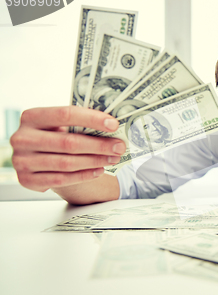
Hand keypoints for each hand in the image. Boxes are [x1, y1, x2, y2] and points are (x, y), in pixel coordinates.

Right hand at [10, 106, 125, 191]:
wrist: (33, 158)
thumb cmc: (52, 136)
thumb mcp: (58, 126)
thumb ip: (78, 124)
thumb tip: (112, 127)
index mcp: (31, 117)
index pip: (65, 114)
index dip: (92, 119)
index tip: (113, 124)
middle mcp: (22, 138)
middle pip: (68, 142)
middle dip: (99, 145)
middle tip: (119, 146)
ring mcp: (22, 160)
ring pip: (66, 163)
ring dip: (95, 161)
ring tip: (113, 159)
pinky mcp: (26, 180)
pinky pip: (61, 179)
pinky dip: (84, 175)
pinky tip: (99, 170)